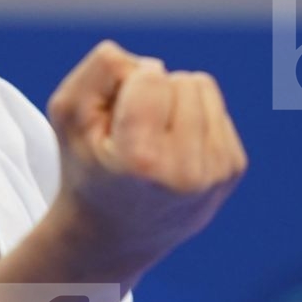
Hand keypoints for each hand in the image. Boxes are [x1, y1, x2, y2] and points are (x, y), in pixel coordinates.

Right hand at [45, 39, 247, 270]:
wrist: (114, 235)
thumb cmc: (88, 166)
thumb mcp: (69, 116)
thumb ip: (101, 70)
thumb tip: (155, 66)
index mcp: (142, 161)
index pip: (151, 76)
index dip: (126, 86)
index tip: (114, 123)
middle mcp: (186, 172)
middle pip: (181, 80)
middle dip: (154, 93)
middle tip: (133, 134)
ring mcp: (215, 173)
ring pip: (202, 87)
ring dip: (175, 101)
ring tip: (153, 139)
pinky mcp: (232, 169)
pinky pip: (216, 109)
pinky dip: (193, 120)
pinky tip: (173, 152)